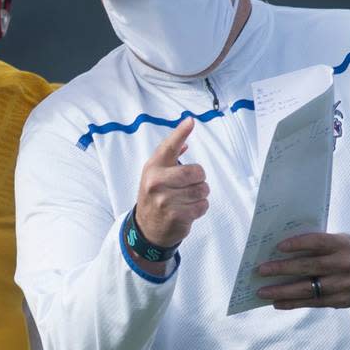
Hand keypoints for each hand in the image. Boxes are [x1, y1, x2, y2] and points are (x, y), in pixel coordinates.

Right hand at [134, 118, 209, 247]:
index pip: (169, 147)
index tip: (190, 121)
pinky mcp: (177, 216)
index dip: (181, 133)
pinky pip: (202, 206)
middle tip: (191, 185)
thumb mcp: (154, 175)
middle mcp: (156, 182)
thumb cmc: (154, 196)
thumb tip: (185, 142)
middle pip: (196, 172)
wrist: (147, 228)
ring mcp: (165, 200)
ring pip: (202, 190)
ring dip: (200, 195)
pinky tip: (188, 210)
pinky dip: (200, 208)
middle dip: (200, 179)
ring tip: (187, 199)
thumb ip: (169, 159)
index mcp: (153, 168)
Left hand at [255, 233, 349, 308]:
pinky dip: (292, 303)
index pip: (318, 242)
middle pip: (310, 267)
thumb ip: (316, 243)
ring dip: (282, 291)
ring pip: (309, 290)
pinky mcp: (341, 301)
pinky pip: (313, 303)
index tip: (278, 247)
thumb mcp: (339, 241)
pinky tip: (277, 302)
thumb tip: (280, 250)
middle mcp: (344, 265)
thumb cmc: (346, 252)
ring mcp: (343, 285)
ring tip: (262, 292)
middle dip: (283, 269)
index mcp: (342, 245)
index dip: (298, 244)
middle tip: (261, 270)